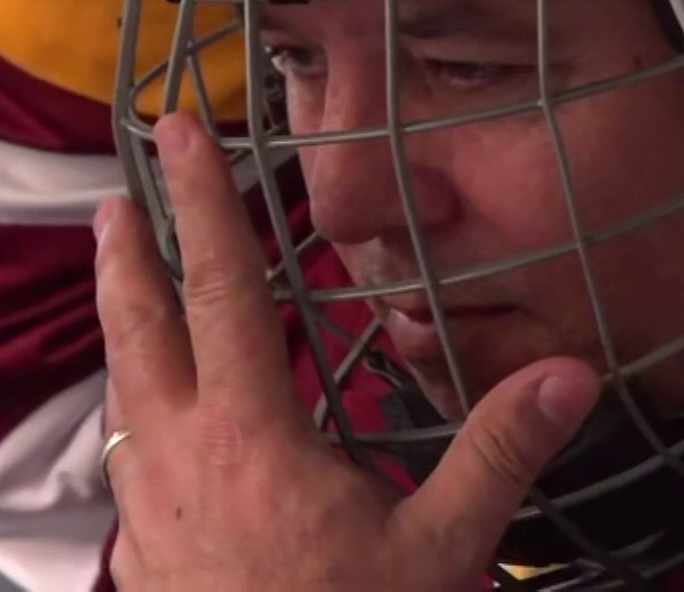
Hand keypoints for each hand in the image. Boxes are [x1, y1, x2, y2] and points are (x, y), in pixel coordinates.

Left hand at [93, 114, 599, 590]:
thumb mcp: (440, 550)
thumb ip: (496, 454)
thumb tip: (567, 373)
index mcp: (250, 434)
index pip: (220, 290)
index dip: (202, 205)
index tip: (177, 133)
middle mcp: (181, 455)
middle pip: (139, 325)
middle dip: (128, 250)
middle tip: (116, 190)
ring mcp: (151, 507)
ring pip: (122, 387)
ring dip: (121, 321)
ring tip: (119, 277)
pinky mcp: (142, 553)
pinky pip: (128, 452)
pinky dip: (134, 403)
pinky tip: (148, 414)